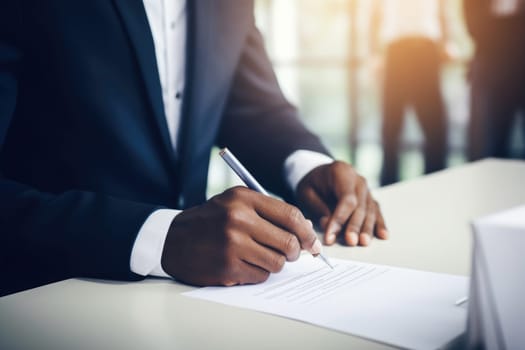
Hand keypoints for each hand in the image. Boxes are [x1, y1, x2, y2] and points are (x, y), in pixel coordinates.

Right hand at [161, 187, 321, 285]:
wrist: (172, 240)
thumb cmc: (210, 221)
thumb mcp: (234, 203)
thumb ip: (268, 212)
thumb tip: (306, 230)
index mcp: (243, 199)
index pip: (290, 215)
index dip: (307, 231)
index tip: (312, 242)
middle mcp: (238, 219)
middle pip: (288, 241)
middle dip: (296, 251)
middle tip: (292, 254)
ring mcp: (232, 244)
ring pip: (277, 262)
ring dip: (275, 263)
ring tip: (261, 257)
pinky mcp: (227, 267)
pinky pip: (261, 275)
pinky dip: (258, 273)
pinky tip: (244, 264)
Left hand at [296, 161, 387, 246]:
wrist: (322, 173)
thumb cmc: (313, 183)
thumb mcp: (307, 191)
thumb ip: (318, 206)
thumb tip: (327, 224)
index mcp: (341, 172)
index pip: (346, 199)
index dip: (340, 219)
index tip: (331, 236)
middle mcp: (358, 180)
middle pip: (360, 206)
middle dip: (355, 226)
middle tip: (350, 241)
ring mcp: (366, 189)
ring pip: (370, 211)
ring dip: (367, 228)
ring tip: (364, 242)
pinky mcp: (370, 199)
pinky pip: (376, 211)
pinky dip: (379, 224)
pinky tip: (383, 235)